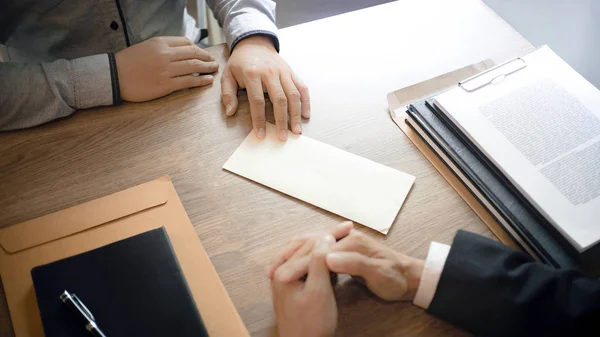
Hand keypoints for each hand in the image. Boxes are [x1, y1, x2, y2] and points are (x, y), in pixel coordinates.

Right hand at [116, 37, 218, 101]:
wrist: (114, 76)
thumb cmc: (128, 62)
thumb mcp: (146, 46)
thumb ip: (163, 47)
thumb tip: (182, 50)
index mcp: (160, 43)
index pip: (186, 42)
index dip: (198, 48)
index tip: (203, 53)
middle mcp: (165, 54)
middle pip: (193, 53)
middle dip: (206, 57)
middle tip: (213, 61)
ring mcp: (166, 70)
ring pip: (193, 67)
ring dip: (207, 68)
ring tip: (214, 69)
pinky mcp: (166, 85)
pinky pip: (188, 82)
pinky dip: (201, 81)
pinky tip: (208, 80)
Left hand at [221, 35, 309, 140]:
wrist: (254, 43)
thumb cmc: (240, 63)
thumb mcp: (227, 75)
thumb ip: (228, 94)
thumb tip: (230, 112)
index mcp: (252, 74)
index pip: (257, 101)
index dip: (259, 120)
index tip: (261, 135)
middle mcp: (270, 73)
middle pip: (279, 99)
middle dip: (281, 120)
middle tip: (282, 137)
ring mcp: (283, 72)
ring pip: (293, 94)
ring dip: (296, 114)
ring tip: (296, 131)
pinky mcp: (292, 72)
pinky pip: (302, 87)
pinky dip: (306, 102)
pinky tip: (305, 115)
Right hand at [269, 222, 424, 300]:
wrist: (411, 278)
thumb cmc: (395, 277)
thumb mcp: (377, 273)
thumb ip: (354, 264)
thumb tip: (327, 257)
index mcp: (350, 243)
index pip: (316, 251)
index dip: (297, 264)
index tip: (280, 276)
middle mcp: (345, 240)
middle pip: (309, 244)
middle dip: (289, 257)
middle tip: (271, 272)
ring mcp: (344, 246)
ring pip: (311, 246)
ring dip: (293, 256)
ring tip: (276, 269)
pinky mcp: (344, 254)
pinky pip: (318, 253)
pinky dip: (303, 259)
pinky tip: (296, 269)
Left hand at [272, 235, 337, 336]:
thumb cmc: (311, 324)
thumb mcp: (319, 291)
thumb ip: (320, 262)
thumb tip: (326, 236)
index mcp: (284, 272)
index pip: (310, 245)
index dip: (331, 234)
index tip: (349, 227)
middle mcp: (280, 272)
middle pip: (306, 246)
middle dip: (327, 235)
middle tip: (347, 227)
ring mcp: (284, 279)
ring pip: (305, 252)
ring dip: (322, 243)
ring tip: (340, 234)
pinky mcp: (292, 286)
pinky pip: (305, 262)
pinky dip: (319, 255)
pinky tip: (330, 253)